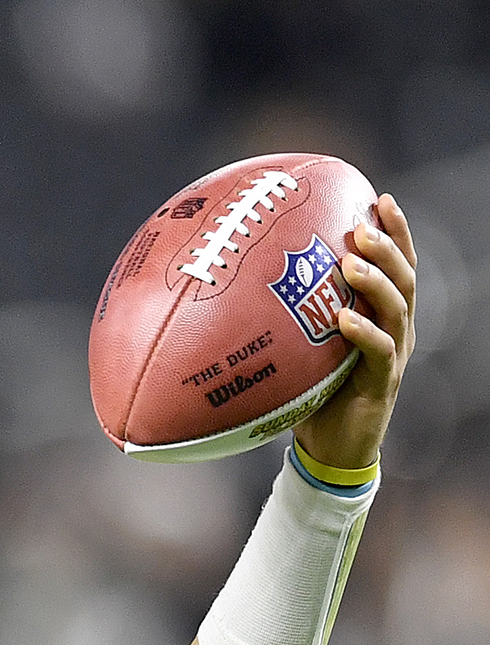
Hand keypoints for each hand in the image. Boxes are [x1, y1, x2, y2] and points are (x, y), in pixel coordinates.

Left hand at [292, 193, 415, 471]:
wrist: (332, 447)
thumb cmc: (315, 392)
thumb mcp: (305, 347)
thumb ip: (291, 317)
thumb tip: (240, 283)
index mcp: (382, 316)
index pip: (397, 265)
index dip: (395, 232)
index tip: (378, 198)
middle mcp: (395, 329)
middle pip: (404, 278)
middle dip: (388, 247)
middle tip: (364, 225)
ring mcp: (393, 355)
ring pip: (397, 309)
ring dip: (376, 282)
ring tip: (354, 262)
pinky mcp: (382, 383)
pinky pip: (379, 352)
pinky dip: (364, 333)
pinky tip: (345, 319)